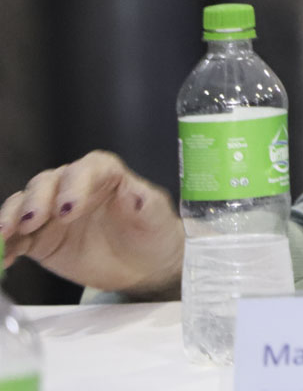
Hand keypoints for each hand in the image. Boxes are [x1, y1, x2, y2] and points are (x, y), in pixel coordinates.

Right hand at [0, 151, 183, 298]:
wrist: (144, 264)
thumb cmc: (152, 232)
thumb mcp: (157, 216)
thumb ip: (145, 203)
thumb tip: (134, 194)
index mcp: (105, 174)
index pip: (87, 169)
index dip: (75, 185)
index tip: (68, 208)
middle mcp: (73, 188)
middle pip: (47, 183)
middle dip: (36, 200)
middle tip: (33, 221)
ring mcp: (52, 213)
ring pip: (23, 206)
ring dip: (11, 218)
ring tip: (4, 234)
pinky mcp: (39, 239)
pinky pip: (16, 239)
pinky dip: (5, 246)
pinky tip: (2, 257)